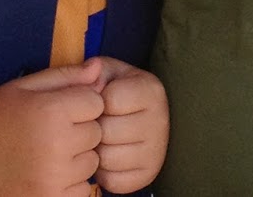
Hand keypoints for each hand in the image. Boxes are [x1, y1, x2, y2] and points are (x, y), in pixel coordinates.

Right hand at [0, 59, 104, 196]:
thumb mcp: (24, 87)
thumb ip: (64, 76)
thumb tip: (99, 68)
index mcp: (51, 111)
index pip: (97, 102)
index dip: (80, 103)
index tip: (59, 108)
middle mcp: (56, 145)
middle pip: (98, 133)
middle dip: (81, 130)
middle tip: (51, 131)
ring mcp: (54, 177)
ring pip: (93, 162)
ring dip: (78, 158)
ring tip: (48, 153)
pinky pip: (84, 190)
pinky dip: (72, 184)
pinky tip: (49, 173)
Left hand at [90, 57, 168, 192]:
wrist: (135, 116)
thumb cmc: (114, 91)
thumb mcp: (105, 72)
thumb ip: (92, 69)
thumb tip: (92, 70)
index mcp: (151, 89)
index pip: (108, 101)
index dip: (95, 102)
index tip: (100, 100)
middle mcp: (161, 120)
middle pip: (106, 132)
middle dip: (95, 128)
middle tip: (99, 122)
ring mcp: (157, 151)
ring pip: (106, 159)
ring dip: (97, 151)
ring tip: (103, 138)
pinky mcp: (148, 176)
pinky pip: (112, 181)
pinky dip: (104, 172)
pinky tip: (109, 154)